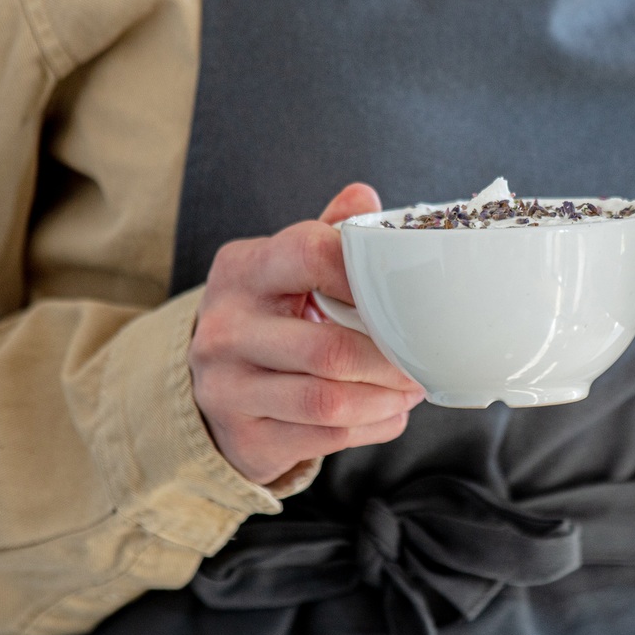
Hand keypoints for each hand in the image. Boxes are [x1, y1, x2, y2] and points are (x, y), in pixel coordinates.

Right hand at [190, 183, 424, 485]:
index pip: (310, 255)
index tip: (403, 291)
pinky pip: (326, 438)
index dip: (366, 272)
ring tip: (411, 388)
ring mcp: (228, 387)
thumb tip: (365, 196)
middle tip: (422, 359)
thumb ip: (326, 234)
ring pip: (329, 401)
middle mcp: (226, 328)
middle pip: (329, 348)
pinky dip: (372, 427)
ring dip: (386, 399)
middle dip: (391, 360)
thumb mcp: (284, 268)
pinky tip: (389, 413)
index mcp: (243, 270)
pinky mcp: (245, 437)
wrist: (211, 388)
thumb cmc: (268, 316)